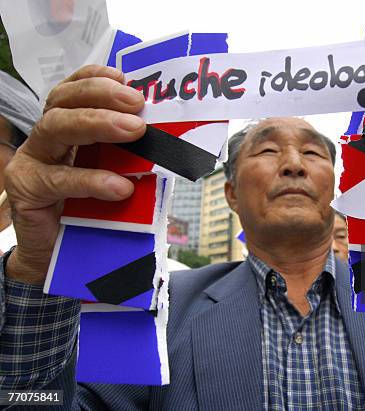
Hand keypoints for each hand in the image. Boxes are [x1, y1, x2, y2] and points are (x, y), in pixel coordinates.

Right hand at [4, 65, 144, 284]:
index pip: (74, 91)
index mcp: (66, 128)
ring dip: (97, 124)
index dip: (96, 79)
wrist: (58, 256)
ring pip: (55, 127)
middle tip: (137, 103)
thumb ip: (130, 155)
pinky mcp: (25, 190)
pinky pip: (57, 179)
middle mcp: (44, 138)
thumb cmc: (90, 211)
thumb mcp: (115, 175)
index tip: (126, 78)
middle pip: (63, 101)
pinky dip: (92, 180)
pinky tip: (120, 186)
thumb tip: (169, 139)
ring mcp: (30, 162)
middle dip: (102, 96)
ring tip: (135, 130)